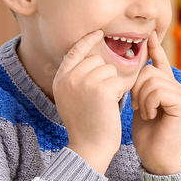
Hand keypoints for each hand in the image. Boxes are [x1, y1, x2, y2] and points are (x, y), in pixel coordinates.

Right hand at [53, 29, 125, 173]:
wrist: (89, 147)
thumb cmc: (85, 125)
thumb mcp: (70, 99)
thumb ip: (76, 78)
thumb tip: (91, 58)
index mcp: (60, 79)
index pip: (75, 51)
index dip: (88, 41)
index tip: (99, 33)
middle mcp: (70, 78)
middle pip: (97, 60)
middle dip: (105, 75)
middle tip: (103, 96)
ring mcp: (85, 82)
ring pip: (110, 69)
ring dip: (113, 84)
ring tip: (106, 103)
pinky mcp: (101, 89)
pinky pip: (119, 80)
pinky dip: (120, 92)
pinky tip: (113, 106)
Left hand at [131, 30, 180, 174]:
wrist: (156, 156)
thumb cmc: (146, 134)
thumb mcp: (139, 105)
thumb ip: (139, 88)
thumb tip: (129, 69)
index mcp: (165, 86)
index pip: (160, 61)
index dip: (155, 47)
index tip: (149, 34)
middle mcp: (175, 86)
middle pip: (148, 71)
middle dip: (136, 88)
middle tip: (137, 105)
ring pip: (151, 80)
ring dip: (141, 98)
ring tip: (144, 112)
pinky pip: (158, 91)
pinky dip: (148, 104)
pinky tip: (150, 116)